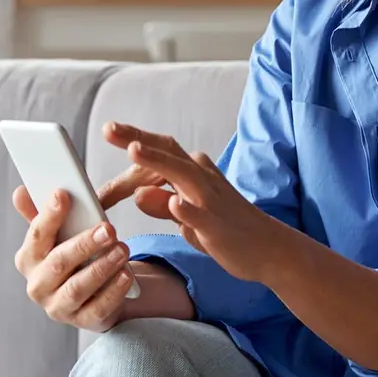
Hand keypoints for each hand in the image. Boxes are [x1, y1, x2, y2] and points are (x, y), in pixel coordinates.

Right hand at [12, 186, 132, 331]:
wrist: (93, 291)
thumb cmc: (74, 254)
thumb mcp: (61, 233)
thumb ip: (44, 213)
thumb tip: (20, 192)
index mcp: (29, 258)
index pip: (36, 235)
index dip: (49, 215)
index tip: (63, 194)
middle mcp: (38, 285)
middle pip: (58, 264)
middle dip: (84, 244)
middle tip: (108, 228)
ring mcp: (59, 307)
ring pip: (77, 288)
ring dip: (101, 267)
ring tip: (122, 249)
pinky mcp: (83, 321)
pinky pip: (98, 308)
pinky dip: (113, 291)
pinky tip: (126, 274)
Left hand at [103, 122, 285, 283]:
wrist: (268, 247)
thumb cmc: (225, 229)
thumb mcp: (187, 217)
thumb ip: (162, 204)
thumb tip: (137, 193)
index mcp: (194, 173)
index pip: (161, 151)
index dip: (135, 139)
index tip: (110, 129)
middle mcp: (202, 178)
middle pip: (167, 153)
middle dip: (138, 139)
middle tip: (109, 129)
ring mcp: (211, 200)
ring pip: (182, 174)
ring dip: (158, 161)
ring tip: (133, 150)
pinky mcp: (217, 225)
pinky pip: (200, 215)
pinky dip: (186, 208)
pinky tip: (173, 203)